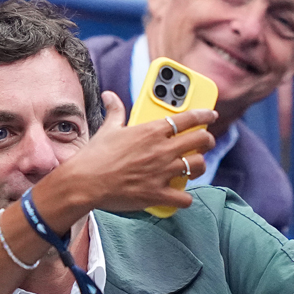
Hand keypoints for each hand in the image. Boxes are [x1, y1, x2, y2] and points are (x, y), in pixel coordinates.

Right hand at [58, 92, 216, 212]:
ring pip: (198, 166)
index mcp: (150, 131)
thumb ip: (115, 111)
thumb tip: (109, 96)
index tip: (210, 115)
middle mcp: (161, 150)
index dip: (204, 115)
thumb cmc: (94, 156)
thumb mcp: (107, 129)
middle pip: (201, 140)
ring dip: (198, 167)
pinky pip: (185, 197)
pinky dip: (185, 197)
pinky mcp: (157, 194)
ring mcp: (161, 172)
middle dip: (207, 140)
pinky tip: (180, 194)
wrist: (83, 182)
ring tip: (192, 166)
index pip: (187, 118)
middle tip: (204, 142)